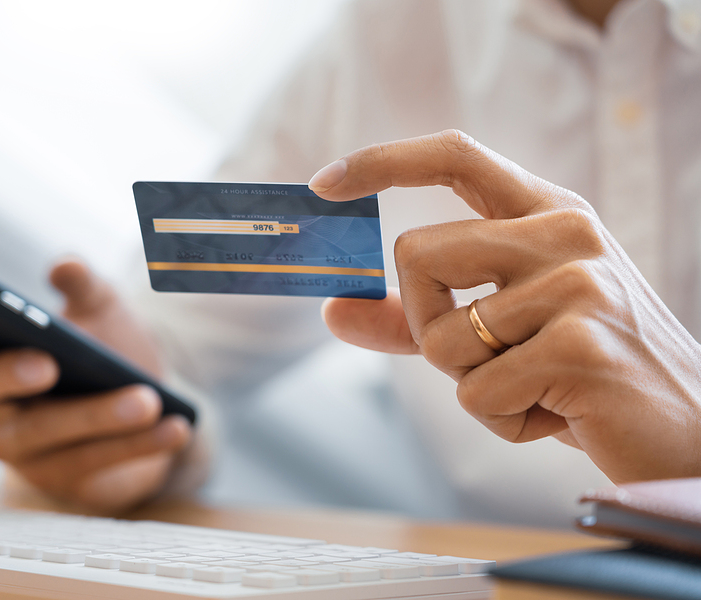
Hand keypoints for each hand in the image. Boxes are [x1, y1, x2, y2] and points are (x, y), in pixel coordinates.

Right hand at [0, 259, 191, 512]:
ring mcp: (25, 450)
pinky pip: (95, 464)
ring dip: (98, 416)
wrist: (154, 402)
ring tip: (147, 399)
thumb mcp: (102, 310)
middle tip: (48, 363)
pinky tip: (174, 426)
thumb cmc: (108, 350)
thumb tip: (64, 265)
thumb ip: (84, 286)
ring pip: (46, 434)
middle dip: (7, 374)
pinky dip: (139, 444)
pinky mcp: (64, 481)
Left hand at [313, 130, 700, 483]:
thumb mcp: (500, 331)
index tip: (325, 184)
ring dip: (471, 382)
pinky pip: (476, 394)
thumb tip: (332, 312)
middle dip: (425, 324)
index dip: (383, 160)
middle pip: (414, 253)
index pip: (455, 155)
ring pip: (440, 336)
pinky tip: (557, 414)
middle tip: (484, 357)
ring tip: (536, 387)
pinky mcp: (581, 343)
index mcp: (546, 213)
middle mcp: (564, 232)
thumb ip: (415, 318)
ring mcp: (578, 283)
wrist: (686, 431)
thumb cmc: (583, 371)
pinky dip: (501, 420)